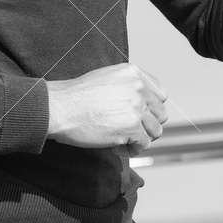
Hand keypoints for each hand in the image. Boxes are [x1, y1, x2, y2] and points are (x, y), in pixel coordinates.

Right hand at [45, 63, 168, 155]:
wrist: (61, 107)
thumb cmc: (77, 95)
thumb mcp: (107, 77)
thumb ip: (128, 85)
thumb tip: (143, 102)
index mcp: (134, 73)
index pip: (161, 94)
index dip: (152, 107)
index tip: (143, 115)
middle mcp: (138, 88)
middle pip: (161, 113)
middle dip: (148, 124)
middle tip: (133, 130)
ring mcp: (136, 107)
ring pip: (155, 130)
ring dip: (142, 137)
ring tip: (127, 140)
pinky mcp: (131, 127)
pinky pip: (144, 143)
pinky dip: (134, 149)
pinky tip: (121, 147)